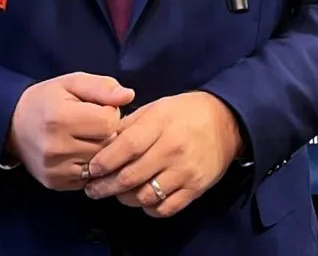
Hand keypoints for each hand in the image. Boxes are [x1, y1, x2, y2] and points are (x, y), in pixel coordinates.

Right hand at [6, 73, 134, 190]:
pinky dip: (91, 166)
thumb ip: (103, 87)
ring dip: (101, 151)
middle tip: (93, 124)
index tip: (99, 109)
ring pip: (101, 164)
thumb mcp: (73, 82)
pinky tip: (81, 153)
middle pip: (107, 145)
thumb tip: (129, 96)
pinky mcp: (54, 183)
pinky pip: (89, 178)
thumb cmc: (48, 99)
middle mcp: (56, 148)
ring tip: (87, 138)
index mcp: (61, 118)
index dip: (111, 113)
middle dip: (108, 133)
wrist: (12, 125)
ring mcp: (54, 169)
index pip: (109, 122)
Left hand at [83, 91, 242, 216]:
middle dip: (105, 187)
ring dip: (125, 198)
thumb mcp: (157, 108)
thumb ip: (129, 125)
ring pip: (145, 196)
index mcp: (161, 123)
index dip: (104, 162)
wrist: (227, 122)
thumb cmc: (185, 113)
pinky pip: (165, 208)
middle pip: (131, 176)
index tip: (90, 170)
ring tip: (119, 193)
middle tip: (94, 189)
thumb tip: (102, 144)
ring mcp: (185, 171)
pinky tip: (144, 199)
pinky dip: (150, 208)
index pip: (126, 147)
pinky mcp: (196, 188)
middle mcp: (173, 148)